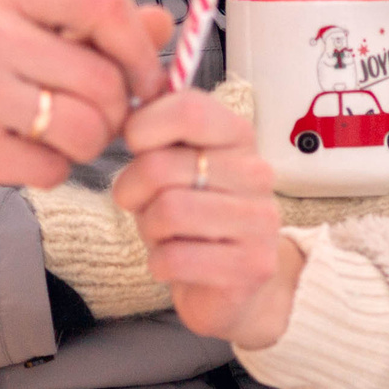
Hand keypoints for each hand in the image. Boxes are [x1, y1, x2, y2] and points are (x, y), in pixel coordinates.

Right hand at [0, 0, 173, 199]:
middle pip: (102, 78)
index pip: (98, 1)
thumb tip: (163, 24)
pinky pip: (50, 169)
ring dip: (89, 144)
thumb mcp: (13, 20)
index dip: (138, 44)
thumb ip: (87, 22)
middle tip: (99, 117)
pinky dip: (53, 170)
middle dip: (117, 109)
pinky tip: (27, 155)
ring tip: (63, 137)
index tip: (144, 76)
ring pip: (83, 128)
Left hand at [111, 88, 299, 345]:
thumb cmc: (193, 214)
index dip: (144, 127)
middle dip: (131, 190)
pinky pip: (176, 258)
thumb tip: (129, 105)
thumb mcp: (175, 164)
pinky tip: (174, 264)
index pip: (188, 109)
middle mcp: (256, 172)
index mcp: (237, 135)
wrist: (236, 284)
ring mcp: (260, 220)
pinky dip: (159, 264)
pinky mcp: (252, 266)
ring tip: (162, 235)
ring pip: (167, 212)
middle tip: (142, 206)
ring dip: (148, 229)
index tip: (136, 149)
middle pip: (160, 167)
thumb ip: (157, 132)